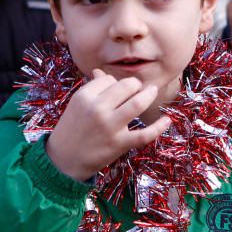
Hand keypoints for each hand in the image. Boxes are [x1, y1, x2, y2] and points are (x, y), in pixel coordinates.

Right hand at [44, 70, 170, 180]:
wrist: (63, 160)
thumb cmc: (72, 129)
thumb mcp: (77, 105)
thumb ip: (92, 88)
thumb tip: (101, 71)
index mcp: (85, 96)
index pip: (109, 79)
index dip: (114, 83)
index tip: (115, 91)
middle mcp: (98, 109)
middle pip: (126, 86)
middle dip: (135, 85)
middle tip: (137, 88)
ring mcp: (110, 127)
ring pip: (137, 104)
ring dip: (149, 95)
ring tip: (153, 91)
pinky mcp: (120, 144)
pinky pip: (145, 134)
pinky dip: (159, 127)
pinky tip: (167, 119)